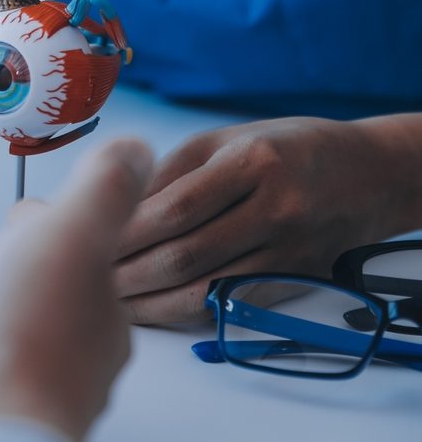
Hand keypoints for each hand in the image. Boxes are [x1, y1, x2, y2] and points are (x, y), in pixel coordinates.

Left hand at [114, 116, 409, 323]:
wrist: (364, 176)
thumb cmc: (281, 147)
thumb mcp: (223, 139)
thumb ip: (168, 172)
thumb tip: (115, 208)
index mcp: (252, 161)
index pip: (175, 208)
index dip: (125, 231)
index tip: (88, 240)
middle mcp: (276, 208)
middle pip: (185, 254)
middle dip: (127, 272)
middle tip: (85, 277)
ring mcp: (290, 251)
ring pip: (206, 289)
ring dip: (149, 301)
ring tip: (108, 299)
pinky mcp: (295, 280)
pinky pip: (229, 305)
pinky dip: (183, 311)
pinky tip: (150, 308)